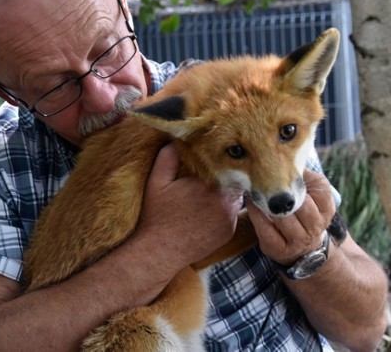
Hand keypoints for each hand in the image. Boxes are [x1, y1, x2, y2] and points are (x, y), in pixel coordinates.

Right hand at [137, 143, 242, 271]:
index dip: (221, 161)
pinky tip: (207, 212)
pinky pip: (232, 214)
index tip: (214, 160)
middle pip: (233, 180)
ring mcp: (229, 217)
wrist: (160, 251)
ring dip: (226, 194)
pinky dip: (224, 211)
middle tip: (213, 175)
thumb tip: (176, 140)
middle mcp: (224, 200)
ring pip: (235, 197)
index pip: (226, 164)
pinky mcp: (229, 231)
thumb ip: (168, 158)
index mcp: (209, 183)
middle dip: (225, 177)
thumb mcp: (156, 181)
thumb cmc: (156, 215)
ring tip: (209, 193)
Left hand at [247, 169, 335, 265]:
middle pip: (298, 204)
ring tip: (255, 190)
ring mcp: (298, 240)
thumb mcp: (311, 191)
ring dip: (266, 202)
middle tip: (264, 178)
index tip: (282, 170)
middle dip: (280, 192)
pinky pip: (265, 229)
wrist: (303, 247)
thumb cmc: (303, 210)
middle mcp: (316, 226)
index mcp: (326, 208)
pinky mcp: (279, 249)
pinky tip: (251, 204)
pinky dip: (256, 215)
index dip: (299, 180)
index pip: (319, 190)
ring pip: (281, 217)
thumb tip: (286, 150)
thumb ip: (303, 174)